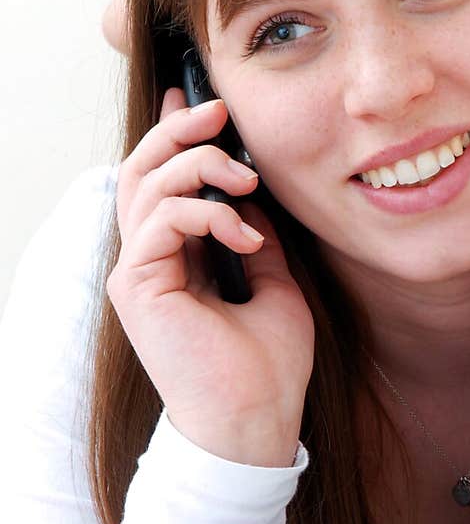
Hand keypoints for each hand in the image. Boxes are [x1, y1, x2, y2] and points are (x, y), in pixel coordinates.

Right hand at [107, 88, 314, 465]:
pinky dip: (207, 213)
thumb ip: (257, 236)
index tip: (203, 101)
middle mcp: (149, 261)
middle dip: (178, 131)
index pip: (164, 183)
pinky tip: (247, 237)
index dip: (175, 136)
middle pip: (142, 171)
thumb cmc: (268, 366)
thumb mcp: (276, 283)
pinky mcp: (137, 286)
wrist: (257, 422)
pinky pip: (160, 219)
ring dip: (199, 166)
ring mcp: (138, 272)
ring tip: (247, 178)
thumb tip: (253, 194)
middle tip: (219, 111)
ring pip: (144, 184)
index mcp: (177, 259)